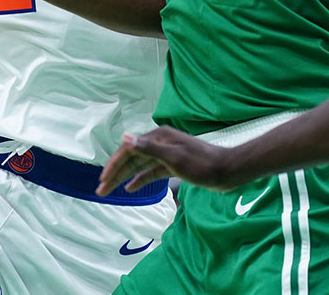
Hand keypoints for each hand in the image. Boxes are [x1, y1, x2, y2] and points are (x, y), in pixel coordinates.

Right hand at [95, 126, 238, 195]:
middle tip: (101, 191)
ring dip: (125, 177)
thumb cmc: (201, 165)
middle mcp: (160, 142)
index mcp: (158, 137)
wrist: (227, 171)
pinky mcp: (173, 165)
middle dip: (116, 173)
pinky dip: (141, 179)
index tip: (102, 181)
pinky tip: (132, 188)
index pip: (128, 150)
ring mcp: (166, 153)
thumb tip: (125, 137)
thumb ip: (148, 148)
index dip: (114, 165)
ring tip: (111, 191)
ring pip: (140, 165)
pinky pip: (151, 171)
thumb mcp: (174, 158)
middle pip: (132, 158)